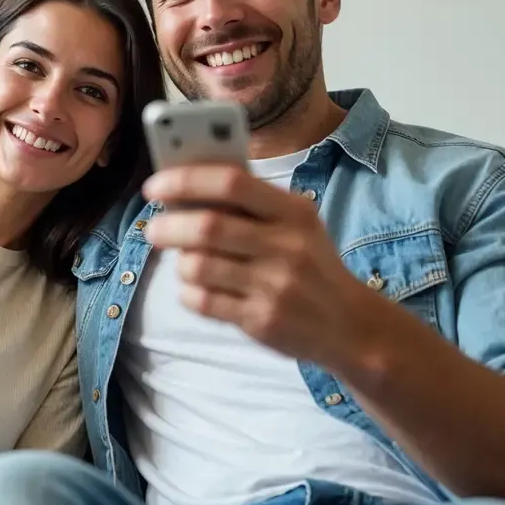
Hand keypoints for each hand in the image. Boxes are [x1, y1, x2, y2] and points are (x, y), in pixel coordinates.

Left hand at [142, 165, 370, 364]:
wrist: (351, 325)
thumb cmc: (311, 265)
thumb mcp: (297, 225)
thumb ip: (250, 205)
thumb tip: (184, 187)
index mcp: (293, 212)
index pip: (231, 181)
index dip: (186, 179)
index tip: (155, 185)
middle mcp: (286, 246)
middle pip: (208, 226)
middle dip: (169, 226)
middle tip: (153, 229)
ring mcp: (274, 285)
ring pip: (198, 265)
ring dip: (180, 263)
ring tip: (184, 262)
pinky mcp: (261, 320)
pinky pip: (203, 301)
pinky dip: (189, 292)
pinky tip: (198, 288)